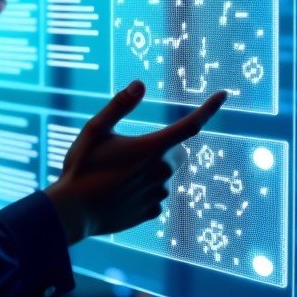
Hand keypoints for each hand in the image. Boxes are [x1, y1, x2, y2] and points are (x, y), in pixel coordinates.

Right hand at [44, 81, 227, 243]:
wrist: (72, 212)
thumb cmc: (81, 167)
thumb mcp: (94, 129)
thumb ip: (119, 105)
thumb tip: (140, 84)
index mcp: (151, 148)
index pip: (190, 125)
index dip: (209, 108)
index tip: (223, 95)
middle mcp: (162, 172)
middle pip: (178, 152)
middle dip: (164, 148)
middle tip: (130, 150)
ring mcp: (159, 195)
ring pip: (164, 175)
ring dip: (149, 171)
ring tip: (115, 175)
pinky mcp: (152, 212)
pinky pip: (155, 195)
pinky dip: (143, 190)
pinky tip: (118, 192)